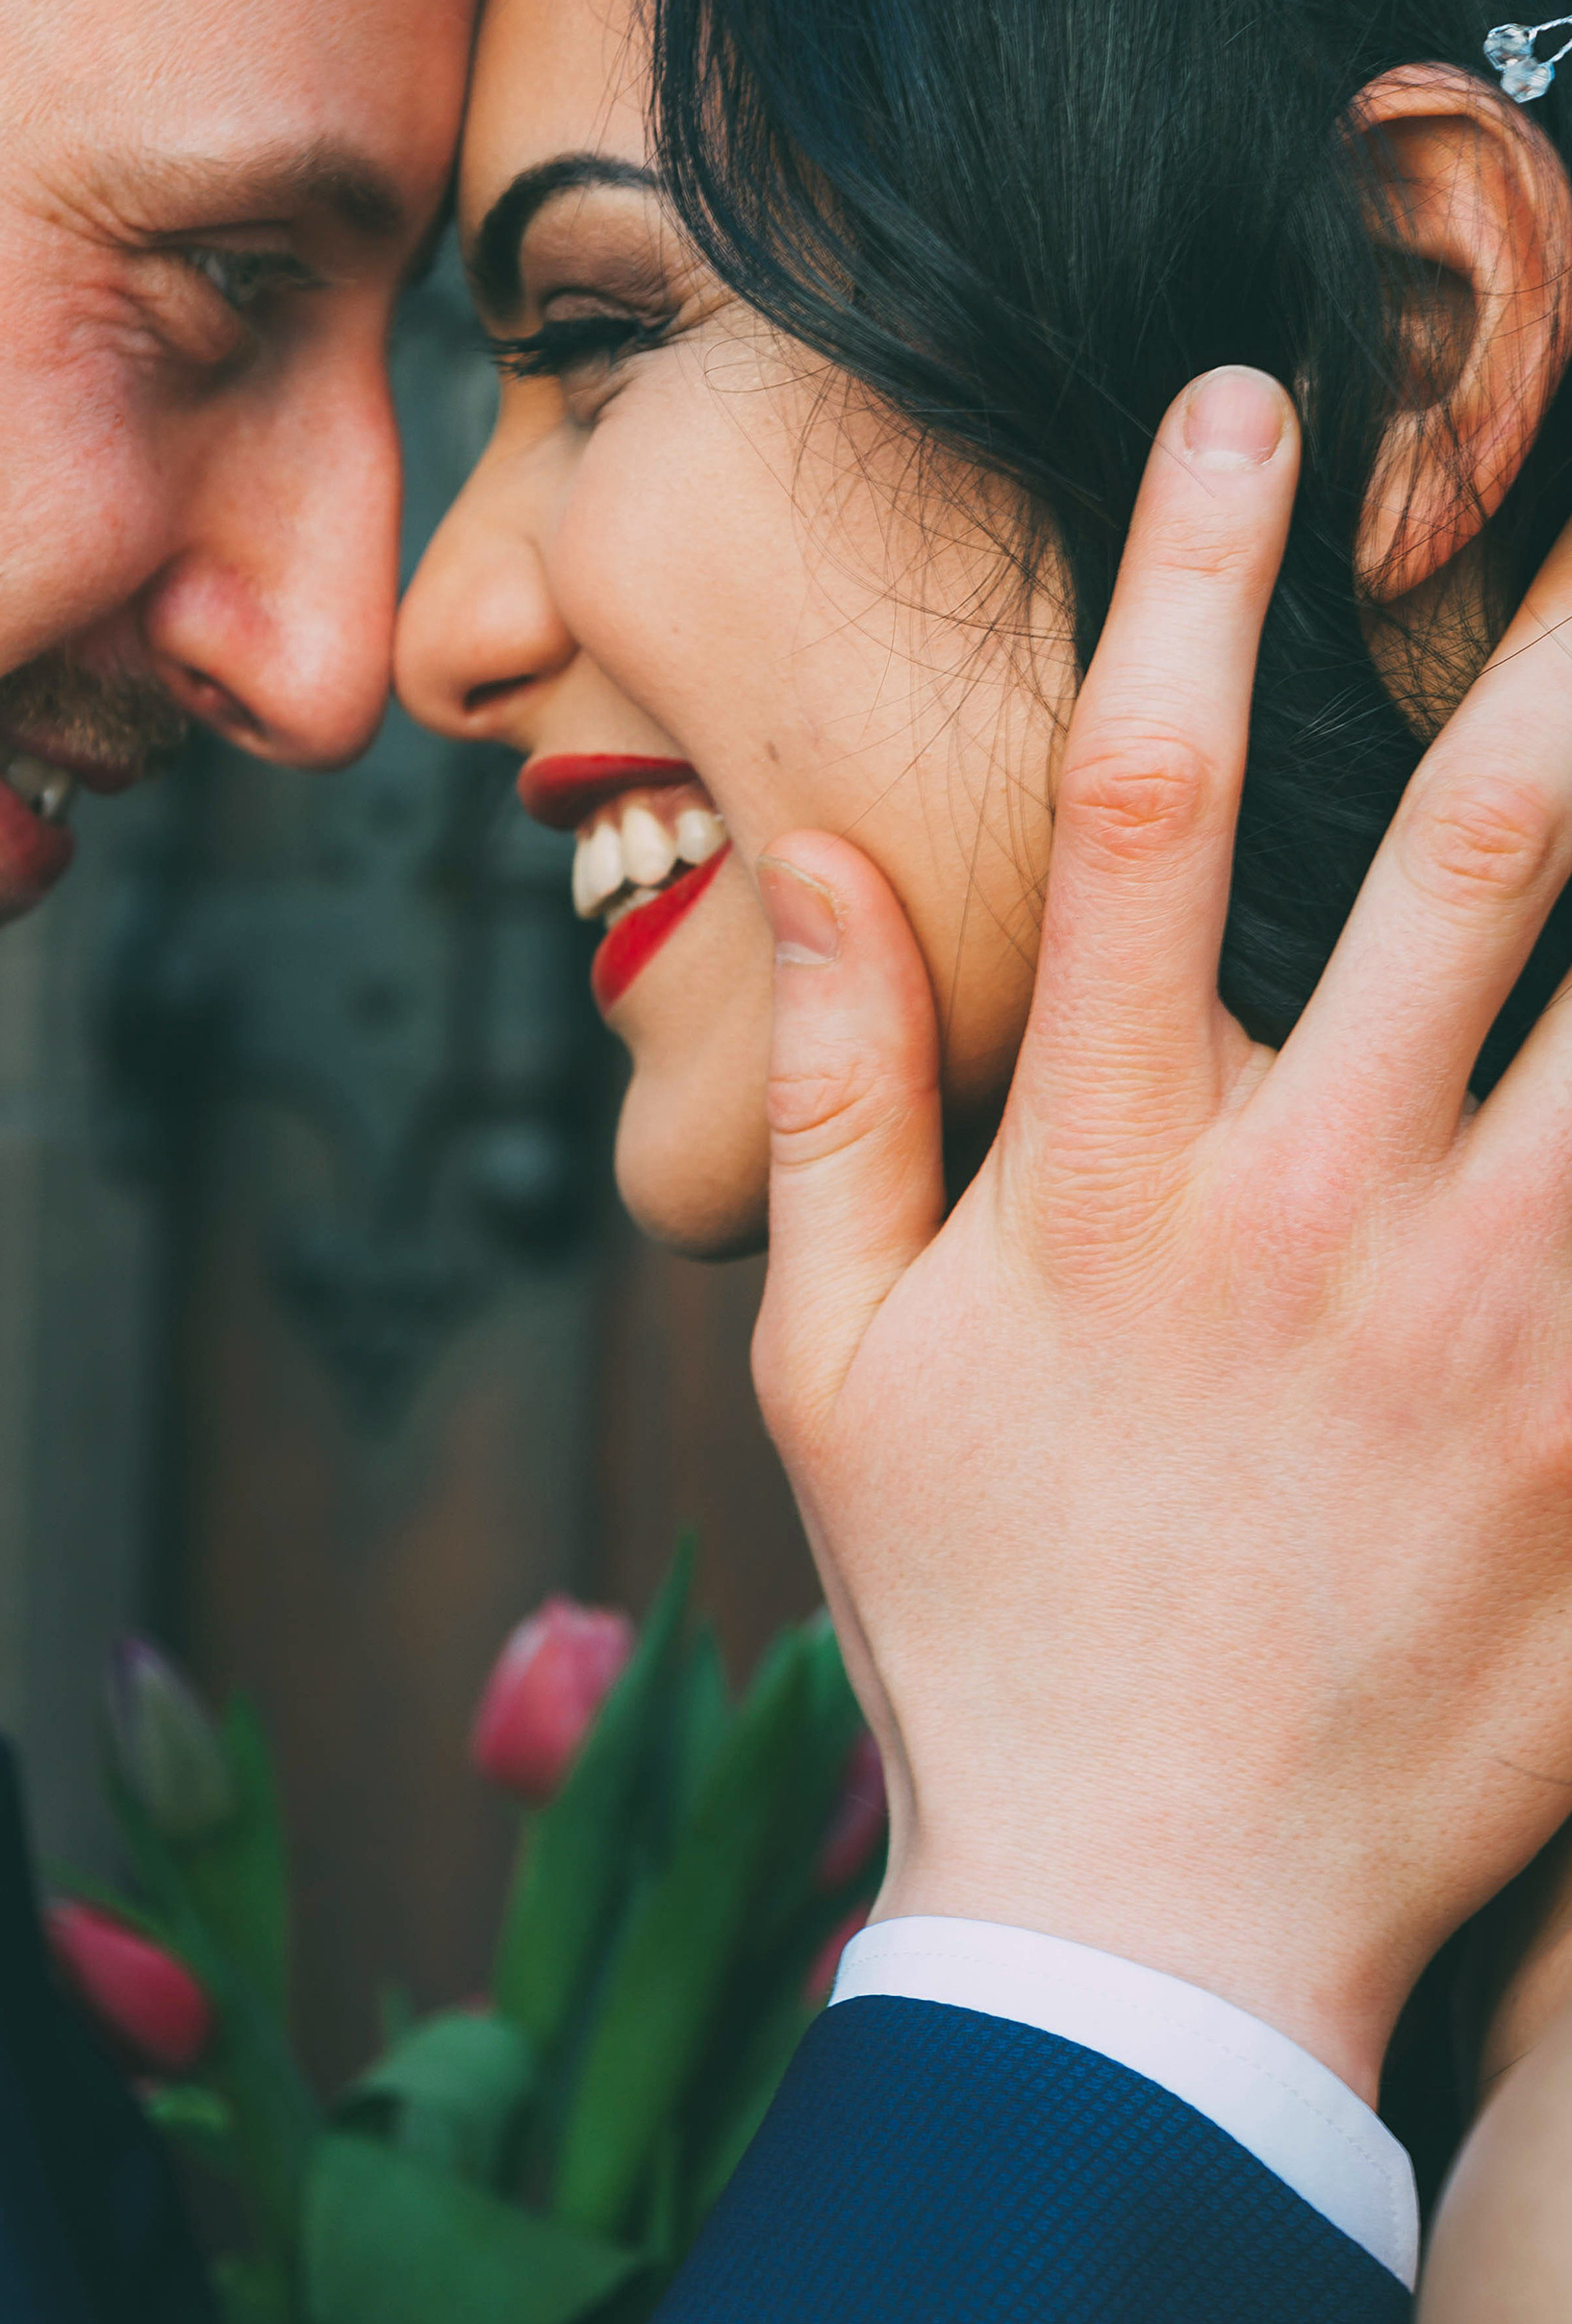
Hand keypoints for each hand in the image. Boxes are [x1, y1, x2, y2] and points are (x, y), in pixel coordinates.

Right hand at [751, 364, 1571, 2099]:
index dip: (1190, 574)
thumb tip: (825, 851)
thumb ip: (841, 1090)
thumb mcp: (832, 1362)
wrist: (1155, 1917)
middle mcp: (1316, 1213)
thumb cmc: (976, 1616)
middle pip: (1479, 856)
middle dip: (1559, 636)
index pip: (1141, 797)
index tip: (1246, 406)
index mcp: (1106, 1171)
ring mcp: (1494, 1333)